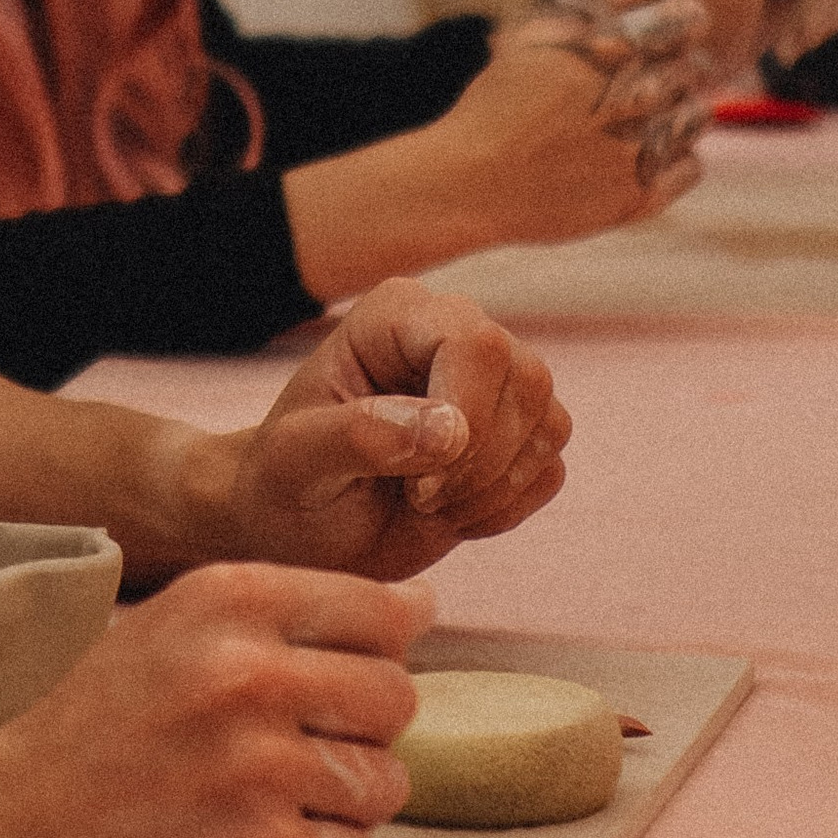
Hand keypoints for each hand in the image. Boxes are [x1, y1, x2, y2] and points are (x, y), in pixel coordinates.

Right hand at [0, 560, 429, 837]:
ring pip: (385, 783)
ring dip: (337, 807)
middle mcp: (250, 671)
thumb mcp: (167, 635)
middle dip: (357, 736)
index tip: (320, 691)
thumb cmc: (80, 738)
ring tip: (255, 811)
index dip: (366, 659)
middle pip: (397, 698)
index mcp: (227, 599)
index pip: (383, 613)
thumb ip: (283, 619)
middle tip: (280, 762)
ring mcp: (260, 767)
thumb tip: (421, 607)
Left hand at [213, 281, 567, 581]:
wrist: (302, 524)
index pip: (477, 342)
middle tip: (416, 497)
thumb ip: (359, 435)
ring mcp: (491, 384)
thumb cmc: (286, 479)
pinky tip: (450, 514)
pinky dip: (506, 508)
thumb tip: (449, 429)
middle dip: (480, 461)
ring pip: (549, 423)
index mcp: (397, 314)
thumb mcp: (296, 460)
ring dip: (493, 488)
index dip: (465, 416)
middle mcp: (455, 333)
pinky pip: (550, 469)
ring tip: (425, 503)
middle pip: (528, 379)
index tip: (416, 482)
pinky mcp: (515, 436)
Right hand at [488, 0, 717, 214]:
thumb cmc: (502, 96)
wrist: (470, 180)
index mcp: (604, 48)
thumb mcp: (543, 30)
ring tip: (627, 117)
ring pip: (697, 117)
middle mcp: (626, 98)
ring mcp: (634, 152)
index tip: (653, 35)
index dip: (678, 23)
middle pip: (691, 69)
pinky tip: (634, 151)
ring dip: (675, 111)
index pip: (685, 20)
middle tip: (624, 85)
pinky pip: (692, 167)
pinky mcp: (637, 199)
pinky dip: (674, 157)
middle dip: (667, 71)